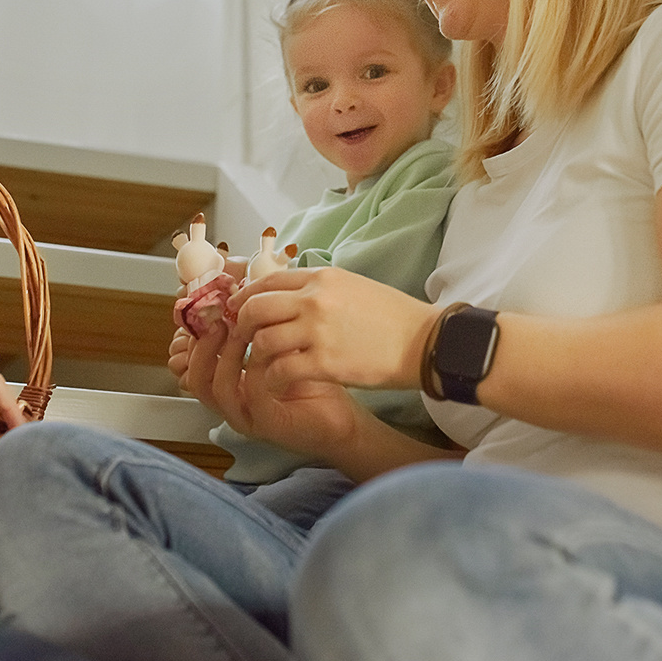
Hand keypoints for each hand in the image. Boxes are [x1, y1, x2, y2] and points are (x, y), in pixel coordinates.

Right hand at [192, 320, 363, 459]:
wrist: (342, 415)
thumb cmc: (312, 377)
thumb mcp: (281, 344)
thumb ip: (261, 326)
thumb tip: (246, 288)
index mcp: (229, 381)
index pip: (194, 361)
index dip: (194, 336)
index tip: (208, 308)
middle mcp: (231, 400)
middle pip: (195, 376)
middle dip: (202, 345)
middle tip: (217, 318)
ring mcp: (246, 415)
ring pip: (216, 388)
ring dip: (224, 356)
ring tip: (239, 332)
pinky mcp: (267, 423)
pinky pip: (251, 396)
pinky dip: (256, 371)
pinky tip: (267, 353)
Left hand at [226, 266, 434, 391]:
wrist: (424, 341)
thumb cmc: (392, 316)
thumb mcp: (353, 286)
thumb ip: (318, 289)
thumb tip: (287, 297)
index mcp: (322, 278)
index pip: (268, 281)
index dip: (245, 296)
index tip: (236, 310)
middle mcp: (315, 299)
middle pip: (256, 308)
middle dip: (242, 325)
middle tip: (243, 339)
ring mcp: (318, 331)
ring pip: (263, 340)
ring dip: (257, 355)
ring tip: (262, 364)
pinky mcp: (325, 362)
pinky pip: (281, 370)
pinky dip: (273, 378)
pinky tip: (278, 383)